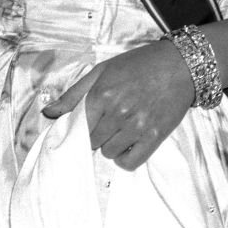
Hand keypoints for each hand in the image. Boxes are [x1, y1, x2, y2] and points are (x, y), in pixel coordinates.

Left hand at [42, 40, 194, 169]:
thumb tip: (48, 113)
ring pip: (108, 153)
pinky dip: (125, 157)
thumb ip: (74, 94)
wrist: (179, 65)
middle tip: (108, 120)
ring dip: (110, 144)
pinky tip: (129, 142)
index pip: (77, 127)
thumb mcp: (102, 70)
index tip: (86, 123)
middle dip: (95, 133)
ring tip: (121, 126)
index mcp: (103, 94)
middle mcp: (118, 112)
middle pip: (91, 142)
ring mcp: (137, 126)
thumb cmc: (139, 64)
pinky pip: (129, 163)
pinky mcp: (154, 138)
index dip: (79, 127)